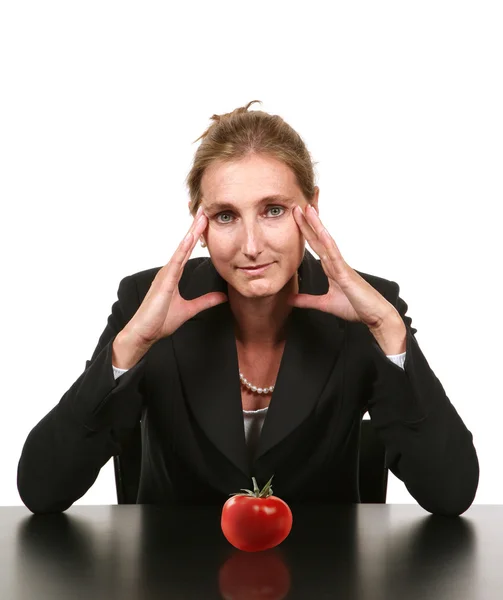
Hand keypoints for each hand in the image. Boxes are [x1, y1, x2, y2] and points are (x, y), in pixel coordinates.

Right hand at [124, 206, 227, 345]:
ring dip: (190, 233)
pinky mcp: (164, 283)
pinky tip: (189, 239)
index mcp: (173, 275)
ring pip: (180, 249)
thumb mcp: (189, 310)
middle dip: (194, 228)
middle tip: (204, 210)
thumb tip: (222, 297)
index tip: (205, 221)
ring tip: (201, 217)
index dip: (196, 236)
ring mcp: (165, 275)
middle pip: (184, 245)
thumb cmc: (159, 321)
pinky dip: (182, 250)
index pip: (187, 251)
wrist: (143, 334)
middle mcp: (168, 271)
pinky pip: (175, 263)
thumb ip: (205, 301)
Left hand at [290, 204, 401, 331]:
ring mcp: (341, 266)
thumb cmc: (355, 307)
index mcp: (331, 268)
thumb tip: (289, 299)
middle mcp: (335, 263)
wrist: (375, 315)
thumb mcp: (324, 304)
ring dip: (316, 225)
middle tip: (296, 205)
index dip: (305, 231)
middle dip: (308, 222)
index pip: (315, 246)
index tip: (295, 218)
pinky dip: (327, 242)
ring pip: (326, 241)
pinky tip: (321, 231)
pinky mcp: (345, 273)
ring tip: (307, 209)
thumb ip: (307, 300)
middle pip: (318, 238)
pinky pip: (335, 255)